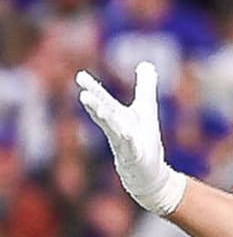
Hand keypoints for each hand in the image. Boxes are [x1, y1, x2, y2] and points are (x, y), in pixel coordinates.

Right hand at [75, 61, 186, 214]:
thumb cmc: (143, 139)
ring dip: (108, 122)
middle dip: (96, 105)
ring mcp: (124, 146)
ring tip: (100, 111)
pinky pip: (131, 150)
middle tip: (84, 95)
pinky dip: (129, 143)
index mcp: (118, 117)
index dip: (93, 89)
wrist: (148, 172)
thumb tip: (146, 63)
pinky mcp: (135, 159)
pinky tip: (128, 135)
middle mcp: (117, 130)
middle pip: (106, 115)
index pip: (104, 101)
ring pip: (115, 132)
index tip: (80, 76)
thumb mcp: (147, 109)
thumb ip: (145, 87)